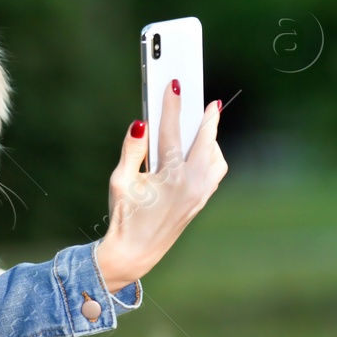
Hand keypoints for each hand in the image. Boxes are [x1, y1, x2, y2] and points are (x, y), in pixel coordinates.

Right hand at [94, 80, 226, 291]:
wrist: (135, 252)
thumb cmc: (124, 216)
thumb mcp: (120, 180)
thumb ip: (132, 149)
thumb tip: (141, 123)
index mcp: (171, 177)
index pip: (173, 132)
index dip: (172, 105)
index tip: (174, 85)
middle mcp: (192, 184)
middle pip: (206, 141)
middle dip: (208, 119)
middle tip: (210, 101)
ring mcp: (200, 194)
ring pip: (216, 158)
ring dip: (211, 141)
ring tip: (202, 126)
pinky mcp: (201, 201)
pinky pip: (215, 172)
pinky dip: (211, 158)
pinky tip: (200, 151)